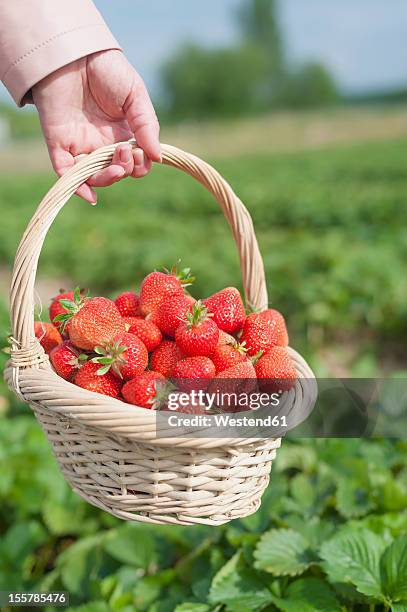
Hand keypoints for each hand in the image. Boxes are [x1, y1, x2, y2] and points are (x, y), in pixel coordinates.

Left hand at [32, 50, 160, 202]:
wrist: (73, 53)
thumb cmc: (106, 70)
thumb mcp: (135, 95)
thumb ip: (147, 125)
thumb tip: (158, 157)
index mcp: (123, 134)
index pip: (135, 163)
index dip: (141, 165)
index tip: (142, 153)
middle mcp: (102, 144)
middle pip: (116, 173)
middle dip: (125, 170)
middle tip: (125, 153)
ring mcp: (81, 145)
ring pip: (94, 177)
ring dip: (107, 179)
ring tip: (116, 167)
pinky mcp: (59, 144)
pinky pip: (66, 172)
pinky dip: (77, 186)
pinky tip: (90, 195)